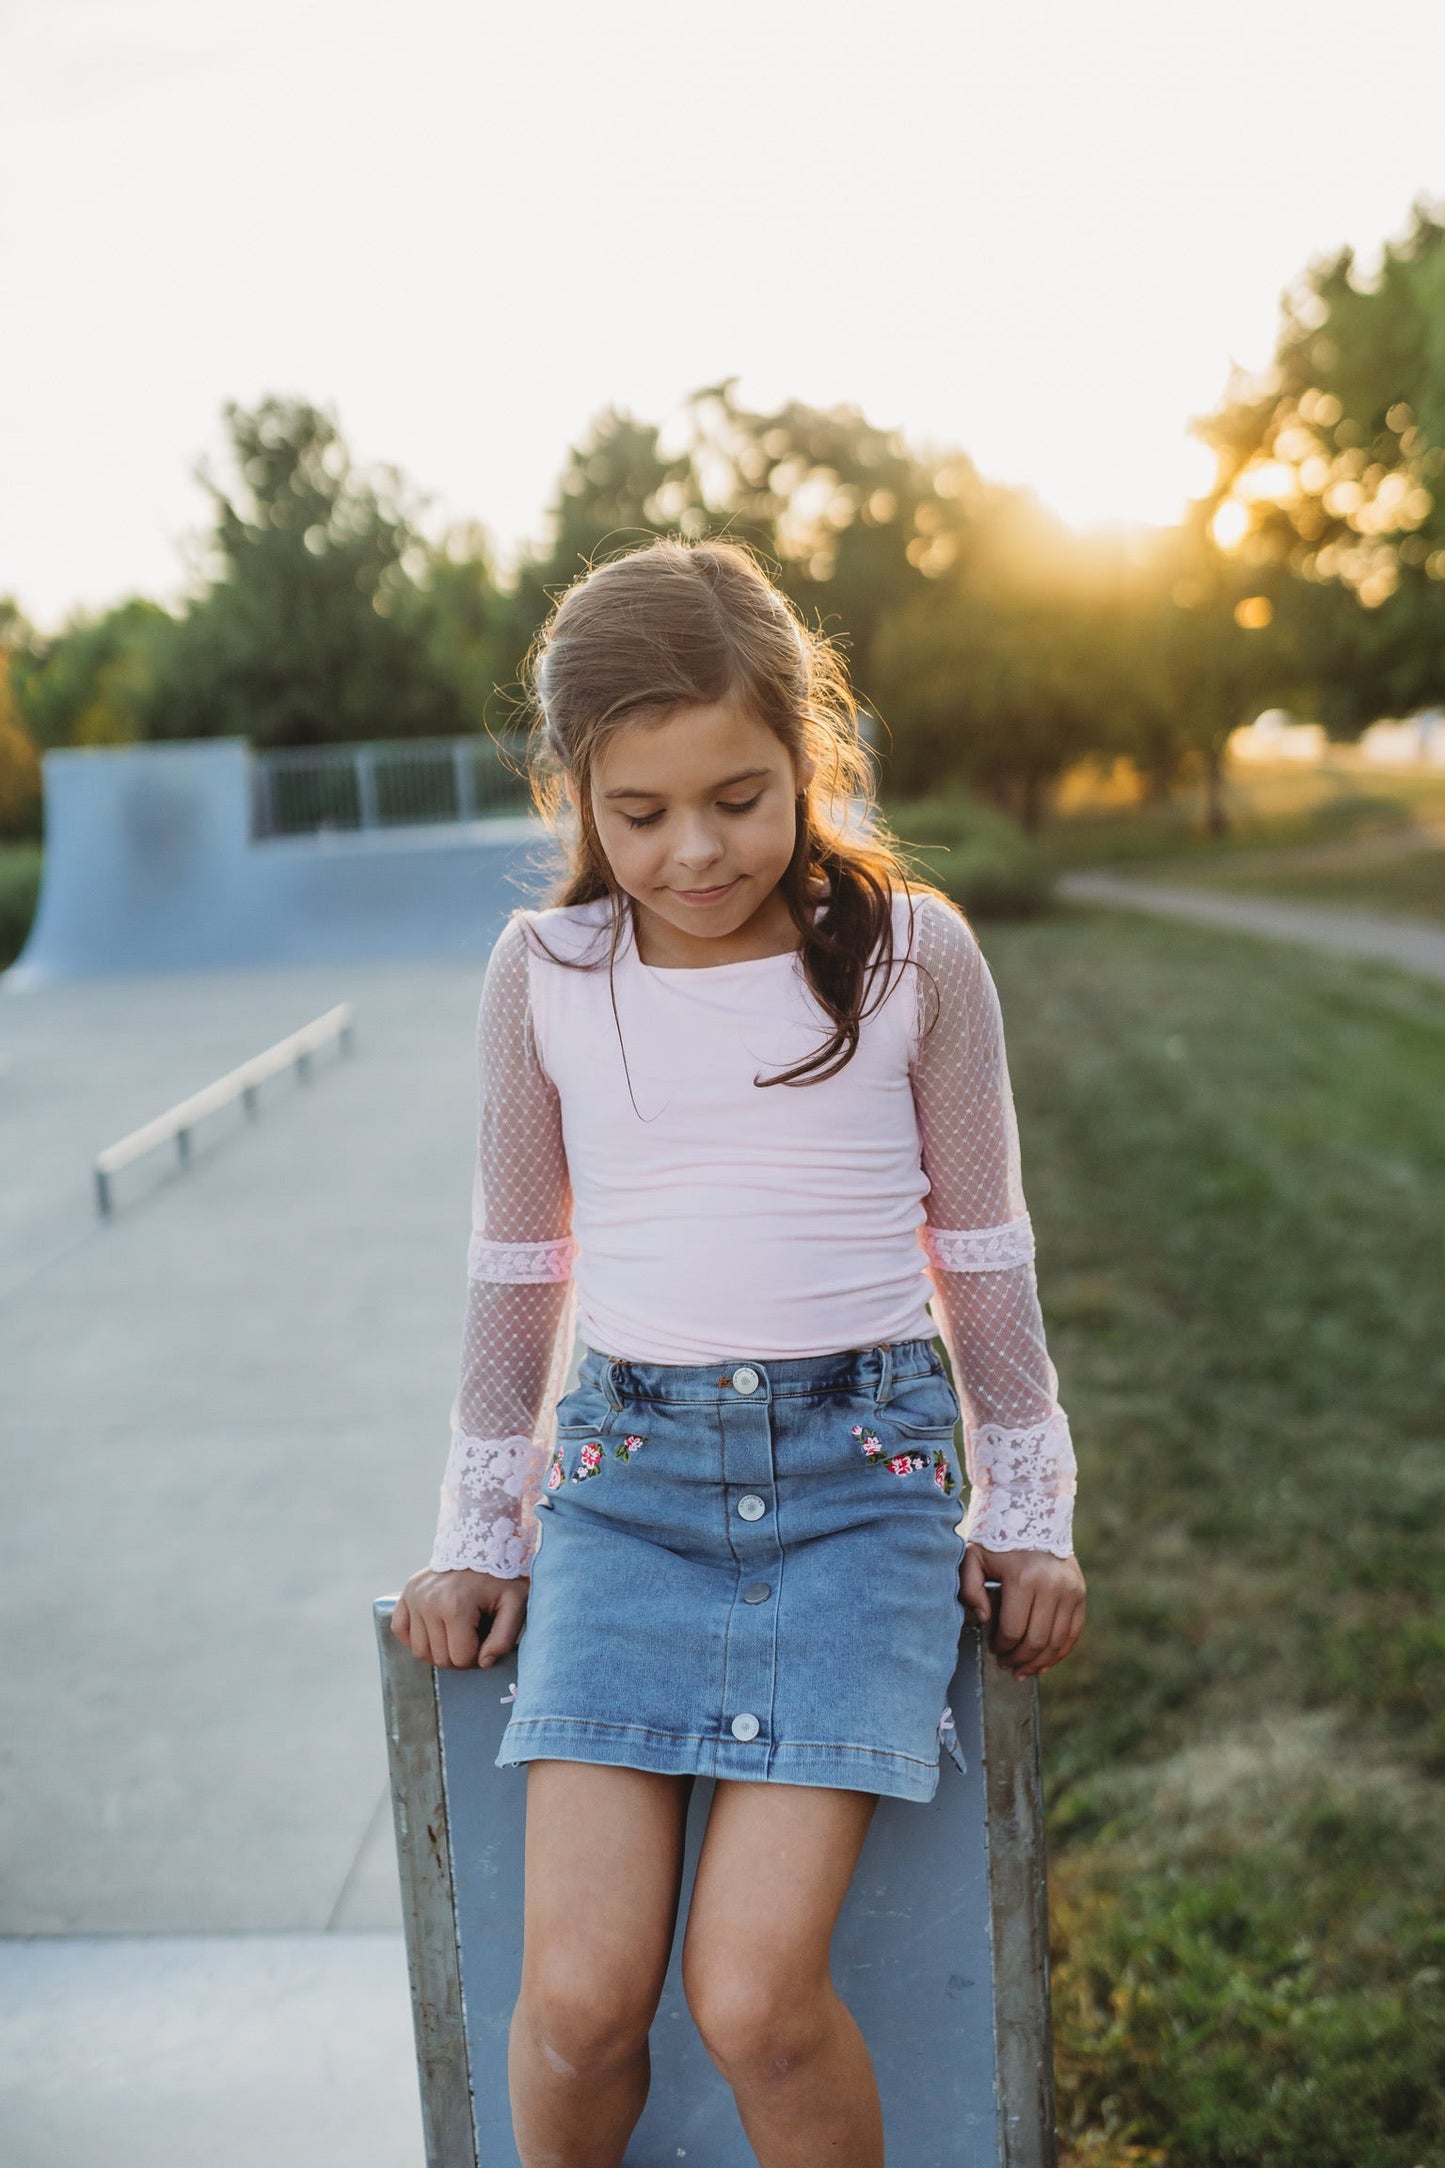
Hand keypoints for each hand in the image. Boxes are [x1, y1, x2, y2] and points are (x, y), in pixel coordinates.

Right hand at [391, 1566, 528, 1669]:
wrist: (481, 1544)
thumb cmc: (501, 1577)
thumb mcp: (516, 1604)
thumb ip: (504, 1638)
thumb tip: (483, 1663)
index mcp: (456, 1606)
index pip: (460, 1658)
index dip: (477, 1659)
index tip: (486, 1643)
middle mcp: (429, 1602)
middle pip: (439, 1658)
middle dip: (459, 1657)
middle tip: (474, 1639)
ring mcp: (414, 1597)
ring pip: (419, 1651)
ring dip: (439, 1651)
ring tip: (457, 1634)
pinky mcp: (406, 1593)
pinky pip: (400, 1630)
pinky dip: (416, 1639)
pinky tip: (435, 1631)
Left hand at [960, 1543, 1084, 1680]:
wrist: (1034, 1513)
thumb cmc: (997, 1539)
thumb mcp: (973, 1557)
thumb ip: (970, 1589)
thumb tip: (985, 1620)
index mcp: (1023, 1578)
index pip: (1014, 1630)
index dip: (1002, 1647)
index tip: (993, 1650)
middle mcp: (1052, 1586)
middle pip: (1036, 1641)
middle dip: (1019, 1659)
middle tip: (1005, 1664)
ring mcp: (1071, 1590)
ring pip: (1057, 1642)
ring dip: (1039, 1662)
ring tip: (1022, 1670)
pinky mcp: (1080, 1593)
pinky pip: (1073, 1633)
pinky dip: (1059, 1653)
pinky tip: (1043, 1664)